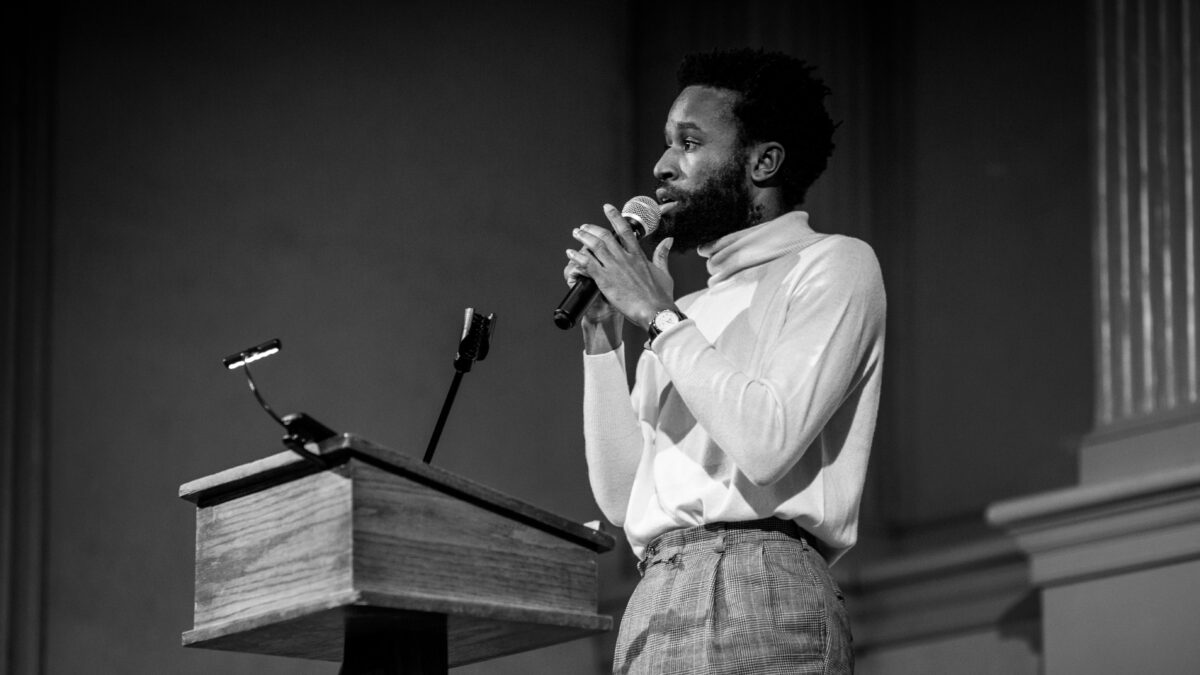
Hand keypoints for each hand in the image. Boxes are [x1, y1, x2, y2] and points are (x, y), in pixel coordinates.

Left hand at [566, 203, 675, 329]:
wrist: (655, 311)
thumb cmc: (661, 297)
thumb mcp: (664, 272)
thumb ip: (662, 255)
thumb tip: (668, 240)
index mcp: (638, 255)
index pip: (624, 230)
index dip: (614, 217)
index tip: (607, 208)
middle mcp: (625, 258)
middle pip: (605, 236)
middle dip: (592, 229)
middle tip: (584, 227)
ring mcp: (614, 268)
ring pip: (594, 246)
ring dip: (583, 238)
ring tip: (576, 233)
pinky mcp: (605, 280)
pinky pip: (587, 264)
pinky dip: (577, 257)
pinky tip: (570, 253)